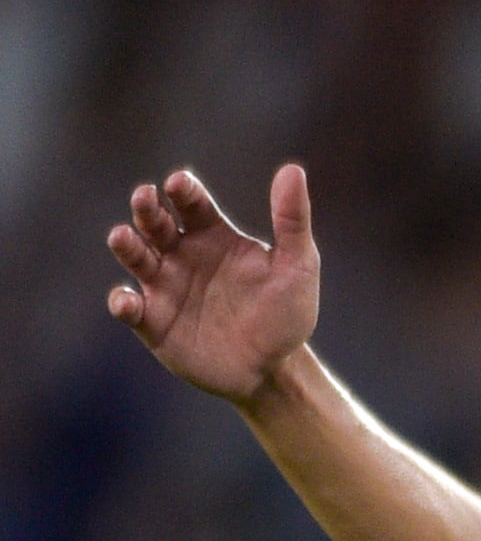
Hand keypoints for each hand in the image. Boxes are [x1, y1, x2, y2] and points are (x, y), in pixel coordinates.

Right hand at [107, 164, 320, 403]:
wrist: (275, 370)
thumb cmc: (286, 315)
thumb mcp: (298, 267)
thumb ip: (292, 221)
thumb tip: (292, 170)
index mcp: (213, 235)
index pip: (192, 203)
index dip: (184, 191)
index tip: (180, 183)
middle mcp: (182, 254)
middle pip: (155, 222)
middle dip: (147, 209)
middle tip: (146, 198)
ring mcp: (164, 286)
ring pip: (135, 257)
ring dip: (126, 245)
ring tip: (123, 237)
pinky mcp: (153, 321)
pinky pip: (129, 307)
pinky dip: (123, 302)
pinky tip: (129, 301)